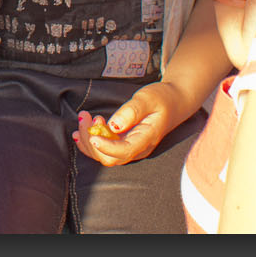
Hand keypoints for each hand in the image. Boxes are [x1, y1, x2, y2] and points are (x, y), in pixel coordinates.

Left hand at [72, 81, 196, 166]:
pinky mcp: (123, 145)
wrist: (174, 102)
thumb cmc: (162, 98)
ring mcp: (130, 149)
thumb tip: (114, 125)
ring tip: (84, 117)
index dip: (106, 147)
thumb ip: (131, 111)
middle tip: (85, 116)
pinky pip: (104, 151)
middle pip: (109, 158)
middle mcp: (137, 149)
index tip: (92, 135)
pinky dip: (89, 142)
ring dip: (88, 140)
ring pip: (103, 156)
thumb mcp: (148, 98)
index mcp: (146, 139)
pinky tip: (82, 130)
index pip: (124, 151)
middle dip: (91, 141)